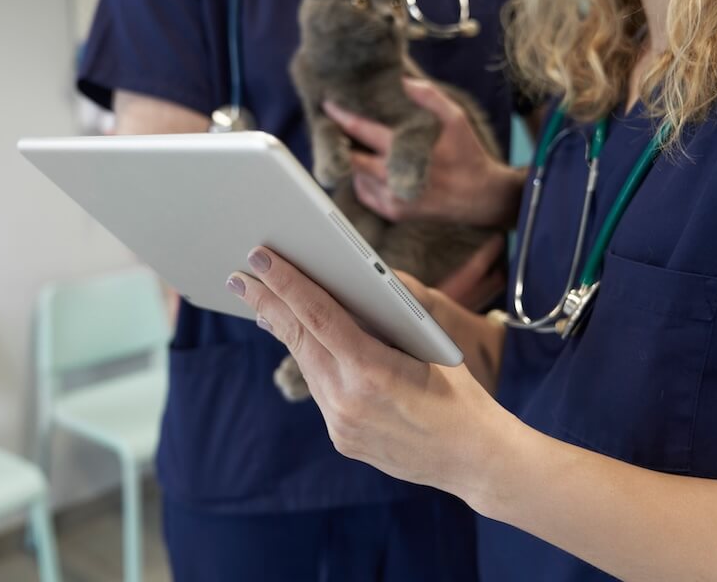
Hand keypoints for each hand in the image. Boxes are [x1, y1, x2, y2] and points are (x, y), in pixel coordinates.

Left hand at [227, 247, 509, 493]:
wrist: (476, 459)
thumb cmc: (461, 392)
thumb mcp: (429, 345)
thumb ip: (388, 316)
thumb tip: (352, 281)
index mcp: (373, 371)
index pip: (318, 316)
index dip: (286, 283)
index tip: (260, 257)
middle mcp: (349, 401)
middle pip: (298, 339)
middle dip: (267, 302)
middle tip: (240, 273)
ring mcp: (341, 424)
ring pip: (306, 363)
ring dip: (282, 328)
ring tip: (260, 300)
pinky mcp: (342, 438)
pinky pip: (319, 389)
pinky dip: (309, 358)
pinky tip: (296, 339)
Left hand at [324, 79, 524, 228]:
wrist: (480, 197)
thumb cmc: (467, 154)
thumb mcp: (456, 118)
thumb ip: (428, 96)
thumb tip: (402, 81)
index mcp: (405, 150)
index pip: (362, 130)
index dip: (342, 117)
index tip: (328, 106)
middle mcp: (394, 176)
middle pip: (351, 158)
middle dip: (341, 143)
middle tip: (336, 130)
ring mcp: (392, 197)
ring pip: (356, 176)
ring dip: (354, 162)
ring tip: (356, 148)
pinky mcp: (393, 212)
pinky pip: (364, 194)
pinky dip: (363, 180)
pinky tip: (372, 169)